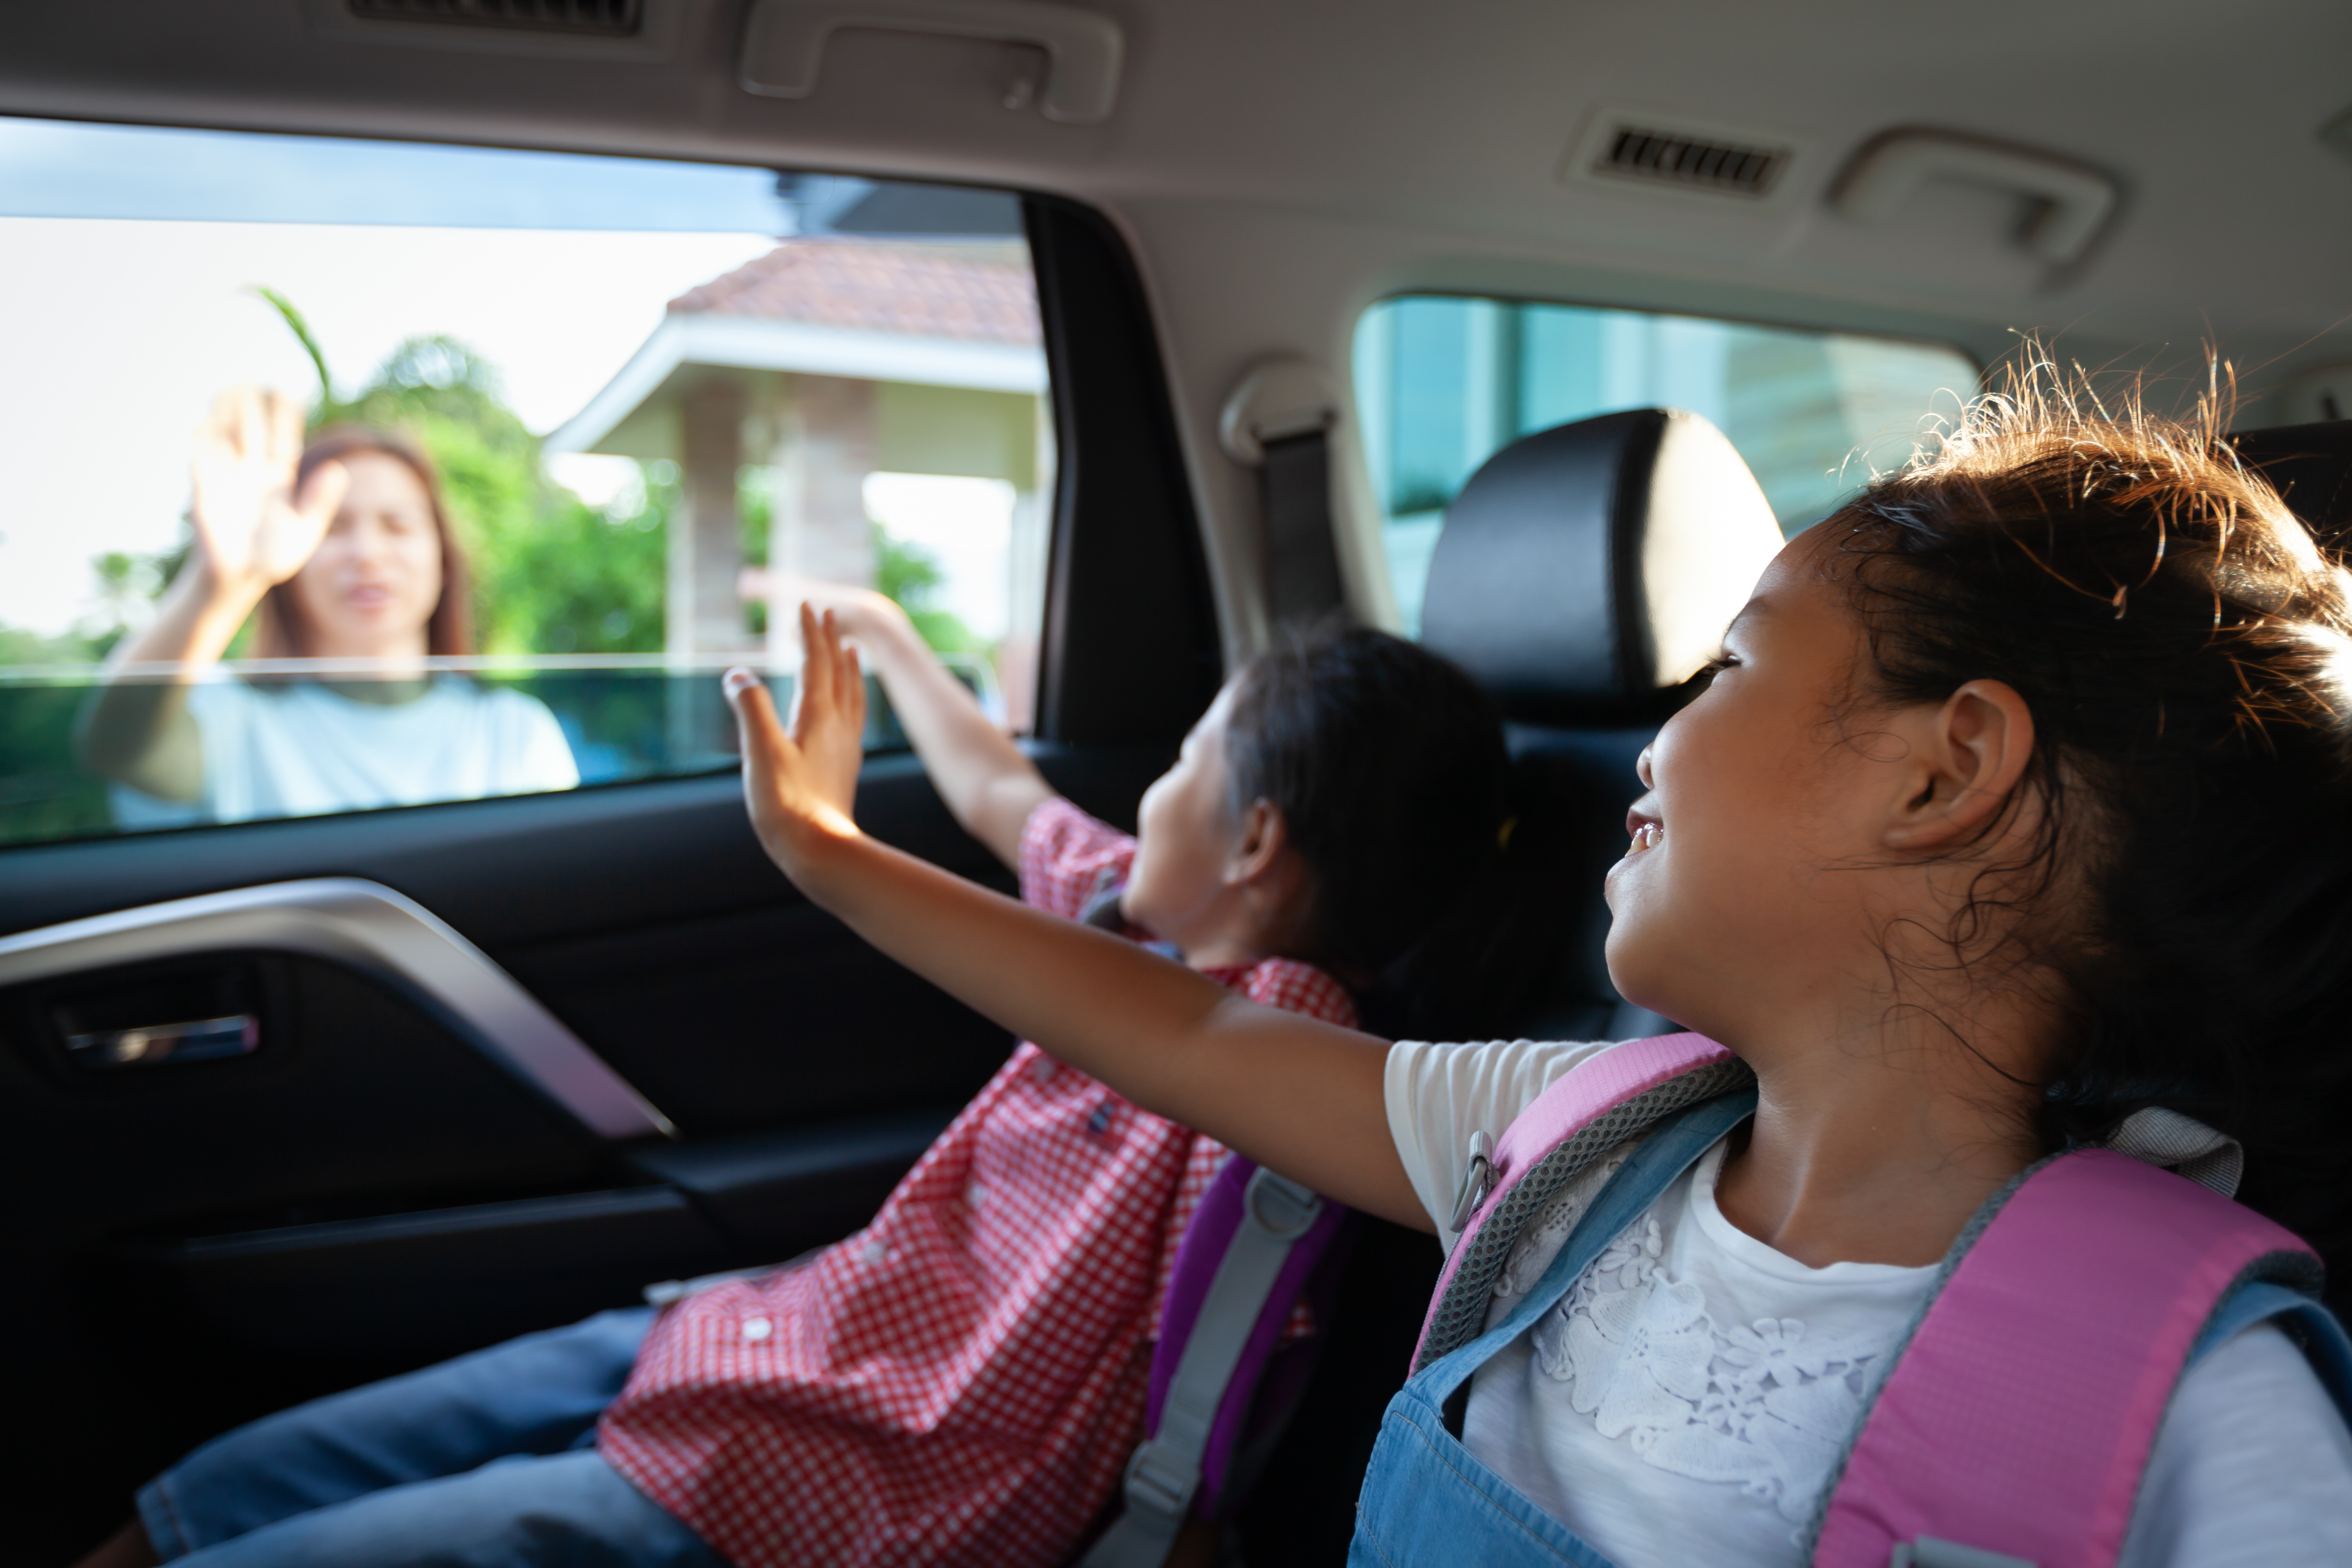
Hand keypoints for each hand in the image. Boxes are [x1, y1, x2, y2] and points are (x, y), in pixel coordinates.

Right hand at [187, 386, 347, 597]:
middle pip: (252, 433)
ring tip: (227, 388)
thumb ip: (321, 500)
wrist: (241, 578)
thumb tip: (340, 470)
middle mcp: (252, 475)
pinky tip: (204, 423)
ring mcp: (228, 483)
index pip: (284, 441)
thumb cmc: (274, 555)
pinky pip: (203, 466)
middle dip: (250, 407)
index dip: (285, 417)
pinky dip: (203, 445)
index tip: (289, 392)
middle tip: (250, 380)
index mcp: (278, 481)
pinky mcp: (206, 497)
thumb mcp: (305, 529)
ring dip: (225, 416)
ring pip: (226, 441)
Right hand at [724, 603, 868, 874]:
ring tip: (849, 650)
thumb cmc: (786, 805)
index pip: (817, 662)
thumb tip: (737, 672)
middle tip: (828, 613)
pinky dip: (852, 701)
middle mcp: (838, 727)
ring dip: (848, 668)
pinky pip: (852, 721)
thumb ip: (750, 707)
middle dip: (830, 640)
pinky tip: (847, 710)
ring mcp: (844, 748)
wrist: (820, 852)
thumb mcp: (759, 752)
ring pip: (851, 695)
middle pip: (837, 672)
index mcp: (818, 717)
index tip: (808, 604)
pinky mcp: (844, 768)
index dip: (811, 632)